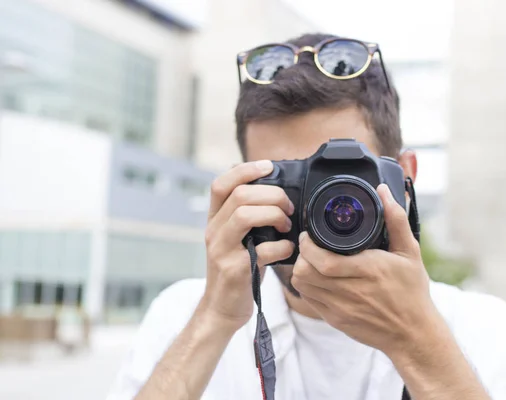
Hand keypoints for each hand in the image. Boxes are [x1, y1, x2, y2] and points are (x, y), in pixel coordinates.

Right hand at [199, 161, 295, 332]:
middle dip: (271, 195)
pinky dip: (281, 247)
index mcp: (215, 220)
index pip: (221, 184)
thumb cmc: (238, 269)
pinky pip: (262, 250)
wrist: (222, 308)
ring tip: (287, 226)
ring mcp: (222, 250)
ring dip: (273, 215)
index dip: (244, 169)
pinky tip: (287, 250)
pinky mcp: (234, 271)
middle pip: (240, 195)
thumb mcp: (237, 239)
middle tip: (288, 207)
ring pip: (244, 215)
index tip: (269, 166)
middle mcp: (214, 231)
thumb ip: (248, 217)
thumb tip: (277, 192)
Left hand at [291, 184, 440, 354]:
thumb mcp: (410, 252)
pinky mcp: (335, 320)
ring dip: (301, 269)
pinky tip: (316, 277)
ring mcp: (340, 309)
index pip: (324, 261)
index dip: (308, 245)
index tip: (309, 234)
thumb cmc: (412, 291)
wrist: (412, 334)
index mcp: (369, 271)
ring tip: (311, 259)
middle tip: (309, 244)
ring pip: (303, 286)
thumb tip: (384, 191)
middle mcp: (352, 292)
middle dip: (301, 254)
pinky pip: (308, 300)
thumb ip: (395, 219)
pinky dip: (306, 286)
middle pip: (306, 272)